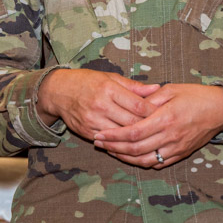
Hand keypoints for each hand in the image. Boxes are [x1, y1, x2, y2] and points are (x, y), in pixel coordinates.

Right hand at [36, 69, 160, 139]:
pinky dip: (121, 145)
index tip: (165, 115)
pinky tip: (131, 145)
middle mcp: (101, 106)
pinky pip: (109, 143)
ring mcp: (93, 121)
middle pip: (132, 123)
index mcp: (108, 89)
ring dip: (136, 139)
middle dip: (149, 128)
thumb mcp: (110, 77)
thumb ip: (134, 86)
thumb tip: (157, 88)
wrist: (58, 91)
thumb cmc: (87, 81)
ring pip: (122, 136)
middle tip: (160, 129)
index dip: (154, 112)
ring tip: (149, 139)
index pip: (138, 106)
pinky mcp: (87, 132)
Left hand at [91, 84, 222, 167]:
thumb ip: (148, 99)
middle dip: (113, 147)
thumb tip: (129, 105)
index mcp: (165, 118)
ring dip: (124, 157)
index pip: (133, 132)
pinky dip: (140, 162)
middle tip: (98, 142)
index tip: (100, 133)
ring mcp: (176, 148)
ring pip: (144, 160)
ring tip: (110, 150)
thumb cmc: (195, 96)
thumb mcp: (170, 90)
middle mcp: (170, 136)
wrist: (220, 110)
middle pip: (135, 149)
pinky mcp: (181, 154)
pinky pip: (157, 163)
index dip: (114, 135)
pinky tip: (129, 156)